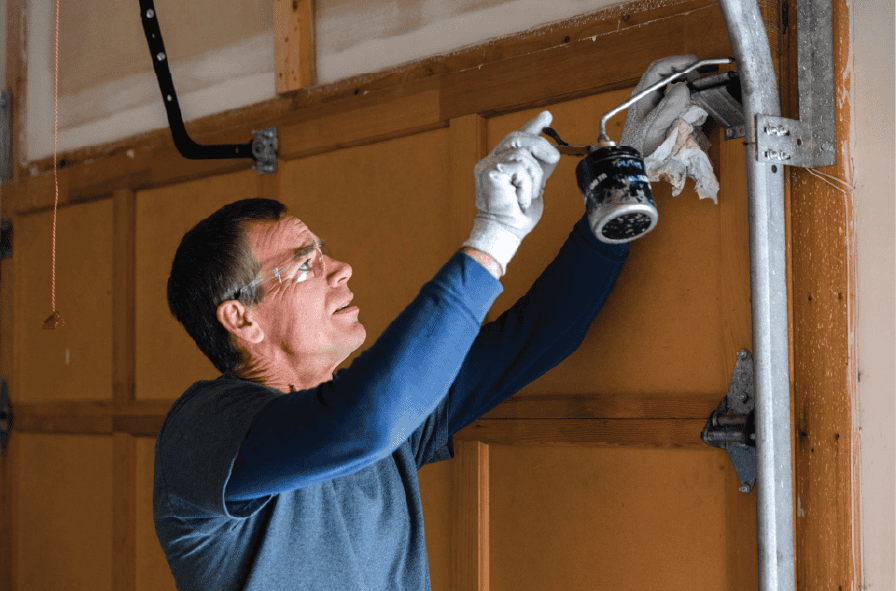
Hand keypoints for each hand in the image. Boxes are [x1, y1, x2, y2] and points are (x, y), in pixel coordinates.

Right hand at [462, 111, 560, 272]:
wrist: (505, 232)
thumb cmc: (516, 216)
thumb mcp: (534, 187)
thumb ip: (539, 169)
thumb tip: (551, 153)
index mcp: (500, 164)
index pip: (515, 138)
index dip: (531, 126)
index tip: (546, 116)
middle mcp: (491, 161)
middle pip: (518, 138)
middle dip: (540, 146)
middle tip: (554, 158)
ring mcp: (488, 165)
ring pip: (523, 154)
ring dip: (534, 176)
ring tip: (528, 194)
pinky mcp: (490, 172)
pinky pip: (520, 167)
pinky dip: (527, 185)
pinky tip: (521, 198)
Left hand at [620, 55, 699, 155]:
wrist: (637, 163)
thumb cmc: (641, 148)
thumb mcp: (655, 127)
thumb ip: (668, 107)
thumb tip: (683, 88)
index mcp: (641, 95)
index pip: (657, 68)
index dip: (676, 62)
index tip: (694, 62)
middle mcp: (645, 96)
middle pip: (663, 73)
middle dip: (682, 68)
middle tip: (699, 72)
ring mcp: (651, 103)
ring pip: (668, 83)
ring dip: (683, 78)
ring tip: (697, 81)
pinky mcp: (658, 112)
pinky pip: (671, 95)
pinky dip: (683, 91)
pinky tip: (691, 96)